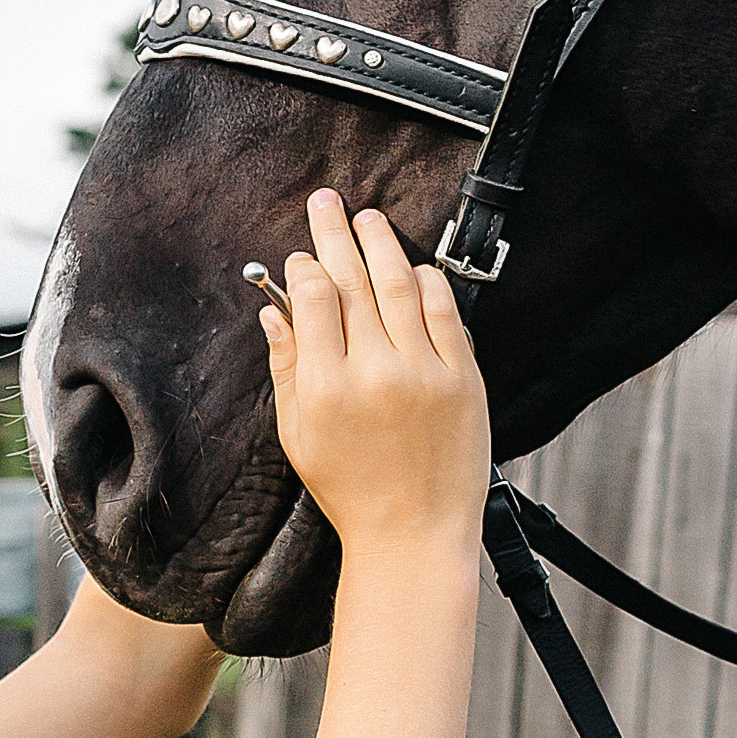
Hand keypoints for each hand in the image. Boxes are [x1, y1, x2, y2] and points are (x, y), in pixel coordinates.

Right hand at [259, 191, 488, 553]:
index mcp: (326, 387)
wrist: (414, 534)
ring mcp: (424, 372)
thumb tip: (274, 310)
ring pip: (399, 286)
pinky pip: (446, 312)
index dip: (305, 267)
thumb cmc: (352, 491)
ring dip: (382, 245)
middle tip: (327, 203)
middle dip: (335, 235)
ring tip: (369, 220)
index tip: (300, 254)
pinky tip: (415, 267)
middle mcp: (375, 372)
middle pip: (352, 281)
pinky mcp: (462, 378)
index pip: (314, 299)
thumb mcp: (299, 435)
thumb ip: (286, 368)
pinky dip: (429, 282)